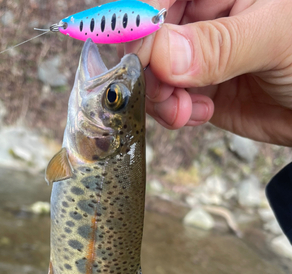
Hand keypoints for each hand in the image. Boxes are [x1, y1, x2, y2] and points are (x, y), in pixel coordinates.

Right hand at [120, 0, 291, 145]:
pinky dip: (172, 112)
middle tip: (168, 95)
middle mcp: (203, 16)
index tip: (143, 57)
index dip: (142, 22)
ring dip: (160, 97)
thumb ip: (220, 45)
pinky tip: (198, 114)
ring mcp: (198, 54)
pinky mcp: (197, 88)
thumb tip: (163, 53)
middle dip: (151, 69)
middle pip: (149, 36)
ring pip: (153, 72)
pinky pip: (167, 98)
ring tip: (186, 112)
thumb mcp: (275, 38)